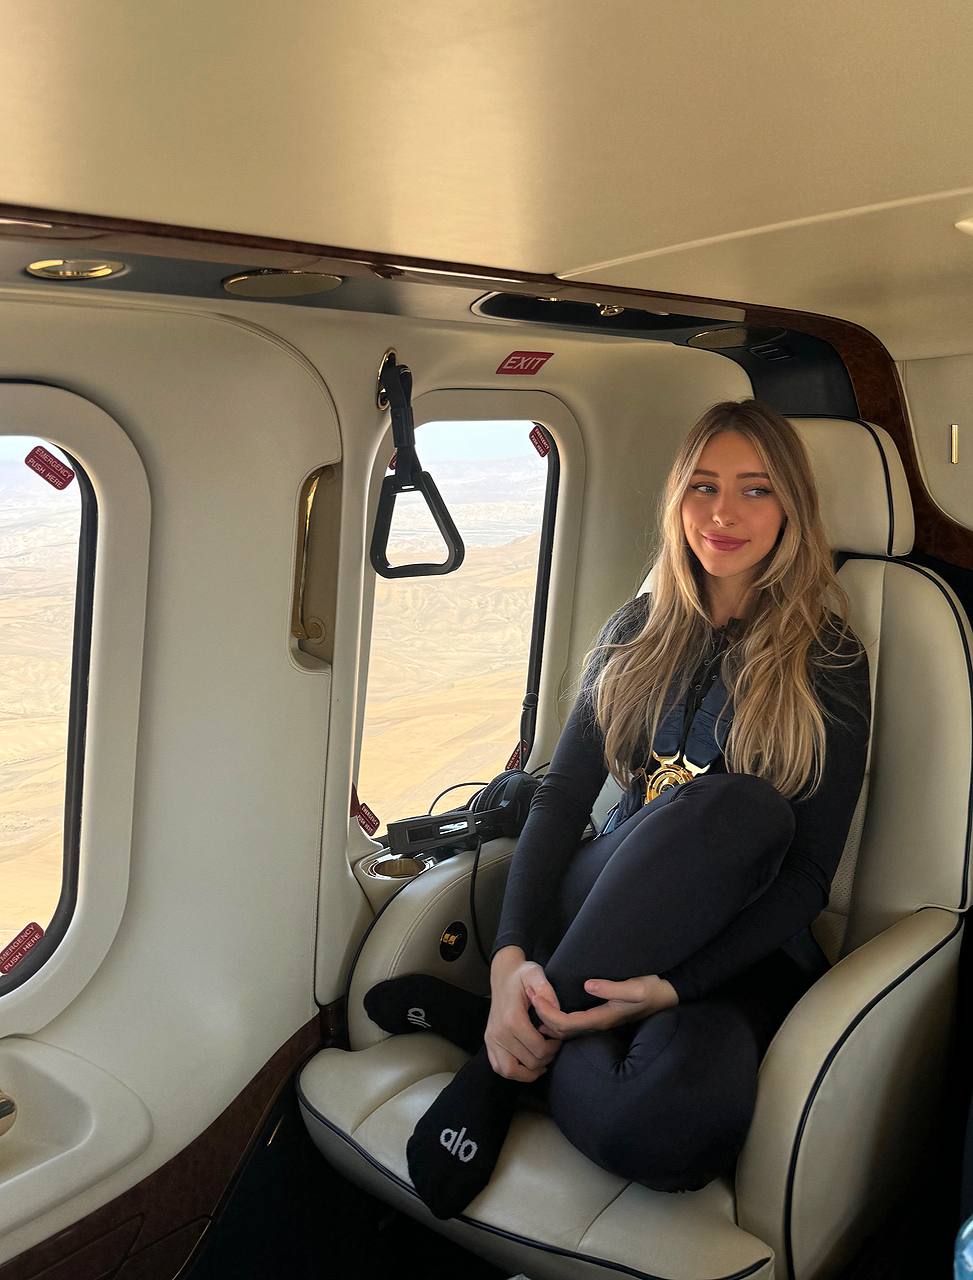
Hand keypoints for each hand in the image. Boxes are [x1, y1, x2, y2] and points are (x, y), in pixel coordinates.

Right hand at [486, 949, 562, 1082]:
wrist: (502, 974)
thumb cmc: (521, 975)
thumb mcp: (535, 973)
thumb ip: (546, 989)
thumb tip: (556, 1009)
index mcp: (512, 1018)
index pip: (538, 1049)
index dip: (554, 1047)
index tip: (558, 1037)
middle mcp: (499, 1032)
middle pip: (529, 1062)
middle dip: (546, 1057)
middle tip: (553, 1045)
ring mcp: (491, 1039)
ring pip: (511, 1071)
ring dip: (530, 1070)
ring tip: (541, 1059)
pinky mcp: (488, 1042)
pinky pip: (500, 1068)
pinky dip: (515, 1072)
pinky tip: (528, 1063)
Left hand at [530, 974, 679, 1039]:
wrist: (667, 996)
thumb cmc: (653, 990)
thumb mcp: (637, 987)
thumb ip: (612, 988)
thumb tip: (588, 986)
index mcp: (603, 1018)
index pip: (567, 1023)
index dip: (548, 1013)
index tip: (535, 997)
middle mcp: (599, 1024)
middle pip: (562, 1031)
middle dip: (543, 1016)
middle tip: (529, 997)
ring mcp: (600, 1023)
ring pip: (566, 1031)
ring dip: (548, 1020)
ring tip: (534, 1003)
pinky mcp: (601, 1019)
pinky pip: (573, 1025)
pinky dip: (557, 1020)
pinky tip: (549, 1010)